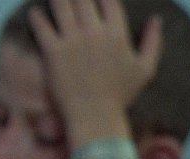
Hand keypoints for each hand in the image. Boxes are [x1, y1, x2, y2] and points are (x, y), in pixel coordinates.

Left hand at [29, 0, 161, 146]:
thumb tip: (156, 19)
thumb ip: (153, 41)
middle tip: (71, 0)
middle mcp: (95, 33)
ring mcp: (73, 41)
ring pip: (62, 7)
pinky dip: (37, 17)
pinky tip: (34, 12)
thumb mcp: (145, 69)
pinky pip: (43, 28)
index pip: (108, 0)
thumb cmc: (119, 96)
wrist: (94, 116)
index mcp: (117, 34)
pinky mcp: (53, 53)